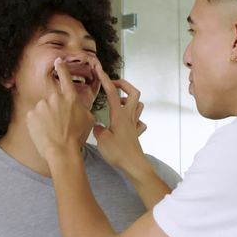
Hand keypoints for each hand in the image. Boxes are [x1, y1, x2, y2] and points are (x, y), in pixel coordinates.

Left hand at [26, 57, 95, 160]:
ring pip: (43, 109)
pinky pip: (34, 117)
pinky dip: (37, 123)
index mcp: (71, 98)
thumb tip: (79, 105)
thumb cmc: (76, 138)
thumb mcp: (88, 119)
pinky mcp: (31, 114)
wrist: (62, 151)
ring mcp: (42, 105)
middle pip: (53, 100)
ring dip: (46, 117)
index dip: (62, 68)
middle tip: (59, 124)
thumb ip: (82, 107)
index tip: (58, 61)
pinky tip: (44, 132)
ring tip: (52, 130)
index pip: (65, 77)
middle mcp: (55, 97)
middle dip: (55, 110)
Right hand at [90, 59, 149, 174]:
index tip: (99, 70)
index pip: (113, 93)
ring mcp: (134, 124)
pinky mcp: (136, 133)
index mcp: (119, 115)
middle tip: (113, 85)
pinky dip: (134, 117)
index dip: (106, 80)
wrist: (134, 165)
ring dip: (129, 99)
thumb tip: (97, 125)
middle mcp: (129, 117)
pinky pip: (139, 121)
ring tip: (118, 102)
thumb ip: (97, 128)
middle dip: (124, 85)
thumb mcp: (101, 139)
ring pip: (138, 104)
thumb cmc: (118, 153)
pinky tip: (126, 121)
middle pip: (134, 92)